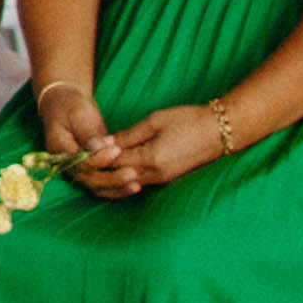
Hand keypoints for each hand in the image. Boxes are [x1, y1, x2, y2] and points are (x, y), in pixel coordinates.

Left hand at [68, 100, 242, 198]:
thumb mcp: (155, 121)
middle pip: (119, 177)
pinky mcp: (168, 180)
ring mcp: (163, 180)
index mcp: (151, 159)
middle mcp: (156, 175)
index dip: (97, 157)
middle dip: (101, 170)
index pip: (114, 163)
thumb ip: (129, 135)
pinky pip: (141, 181)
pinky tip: (117, 167)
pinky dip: (127, 176)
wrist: (220, 132)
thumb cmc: (188, 120)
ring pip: (129, 182)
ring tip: (96, 165)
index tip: (82, 149)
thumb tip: (105, 143)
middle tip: (83, 161)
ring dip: (113, 175)